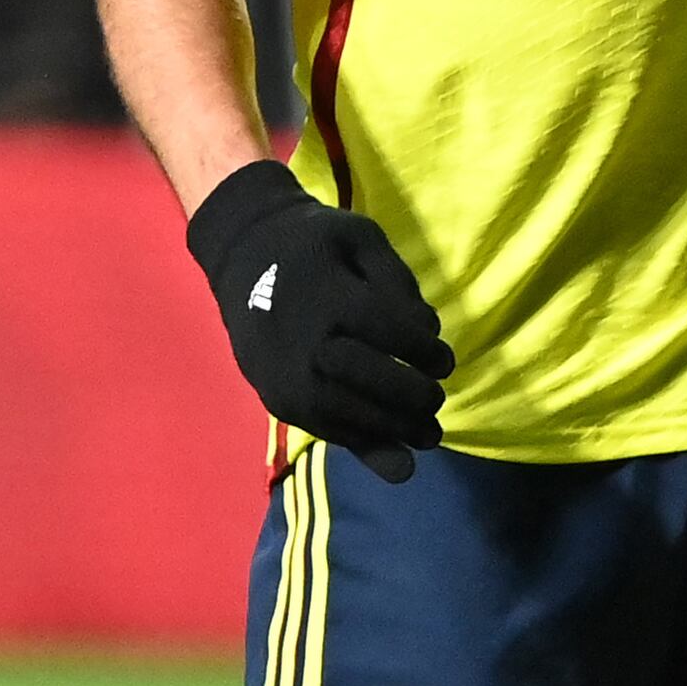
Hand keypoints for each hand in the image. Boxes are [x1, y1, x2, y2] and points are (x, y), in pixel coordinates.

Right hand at [185, 161, 451, 481]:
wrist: (241, 259)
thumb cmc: (312, 245)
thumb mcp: (360, 238)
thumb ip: (399, 280)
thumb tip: (428, 330)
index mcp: (329, 297)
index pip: (393, 334)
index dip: (428, 352)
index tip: (444, 361)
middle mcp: (307, 344)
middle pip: (373, 381)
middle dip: (415, 396)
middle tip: (435, 397)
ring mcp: (289, 380)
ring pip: (352, 416)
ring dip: (398, 430)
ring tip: (428, 433)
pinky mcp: (280, 404)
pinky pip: (329, 432)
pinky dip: (367, 445)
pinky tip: (397, 447)